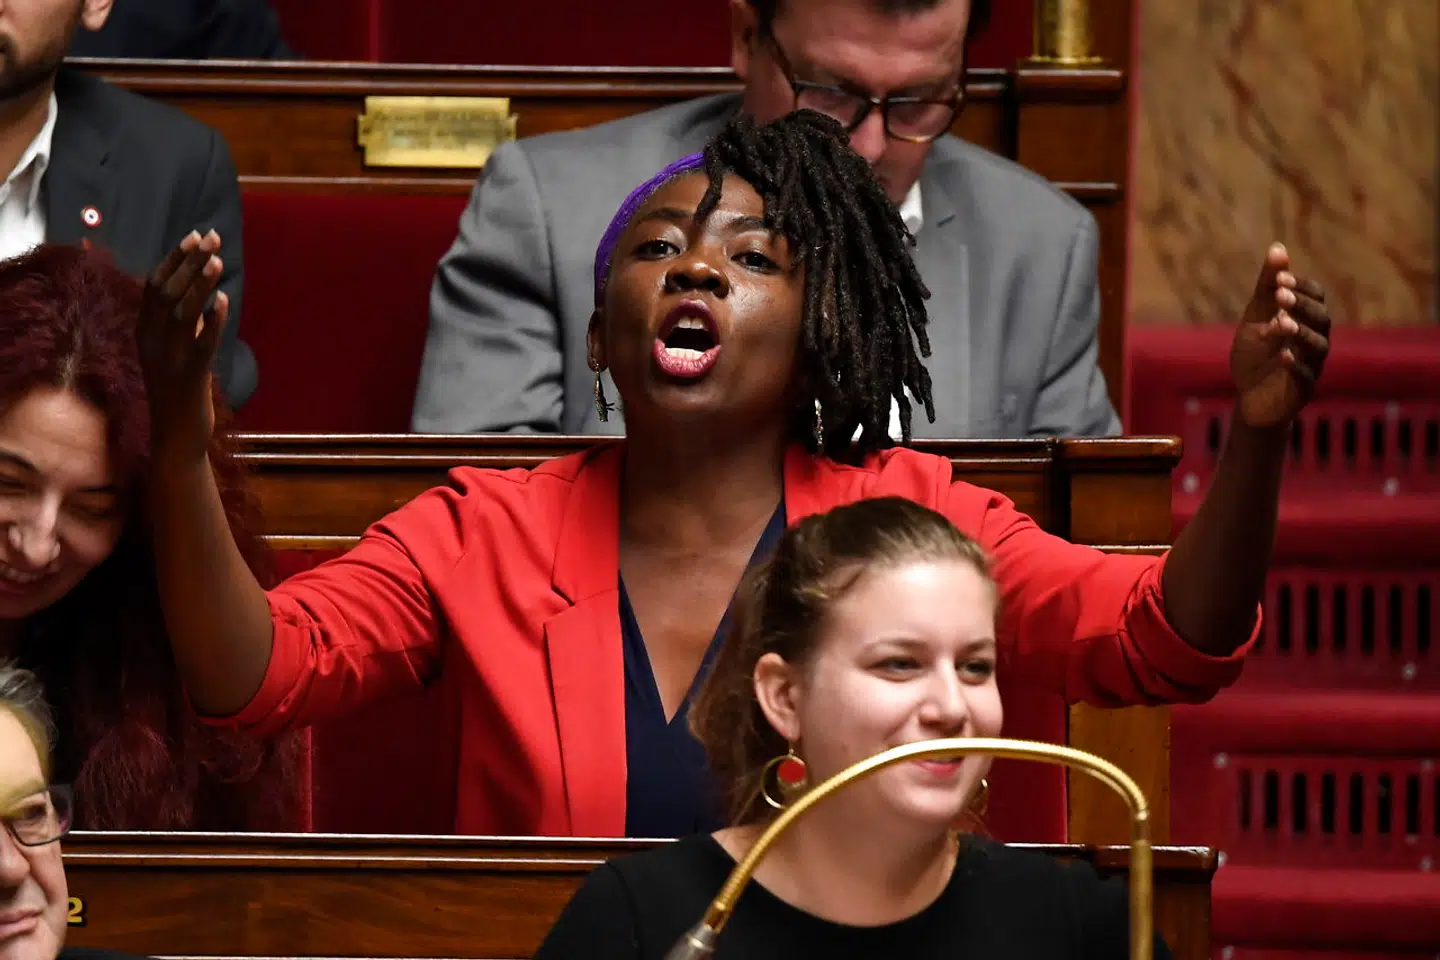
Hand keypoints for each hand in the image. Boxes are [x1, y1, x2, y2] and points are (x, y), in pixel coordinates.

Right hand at [137, 230, 228, 467]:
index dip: (175, 258)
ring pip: (182, 313)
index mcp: (144, 331)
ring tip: (218, 260)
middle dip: (189, 261)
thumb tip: (198, 290)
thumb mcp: (174, 350)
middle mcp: (152, 341)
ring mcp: (169, 359)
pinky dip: (212, 321)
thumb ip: (182, 322)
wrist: (175, 437)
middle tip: (211, 236)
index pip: (155, 285)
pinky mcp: (190, 376)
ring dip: (200, 284)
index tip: (195, 236)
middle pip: (167, 291)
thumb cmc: (177, 390)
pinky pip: (201, 344)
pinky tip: (224, 300)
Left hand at [1229, 243, 1330, 428]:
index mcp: (1305, 319)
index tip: (1279, 277)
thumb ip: (1267, 286)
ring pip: (1318, 346)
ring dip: (1301, 332)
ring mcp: (1311, 365)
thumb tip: (1277, 247)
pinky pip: (1305, 376)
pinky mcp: (1302, 389)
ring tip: (1282, 323)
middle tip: (1281, 295)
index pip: (1315, 296)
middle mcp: (1314, 339)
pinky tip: (1282, 356)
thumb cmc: (1255, 354)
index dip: (1300, 286)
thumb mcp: (1255, 317)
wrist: (1248, 397)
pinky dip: (1295, 365)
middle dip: (1302, 305)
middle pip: (1321, 318)